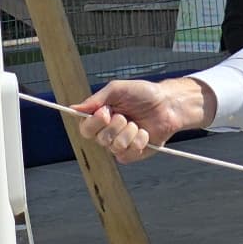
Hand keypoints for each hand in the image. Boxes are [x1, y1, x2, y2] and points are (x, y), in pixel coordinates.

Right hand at [72, 78, 210, 160]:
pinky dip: (139, 140)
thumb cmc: (143, 94)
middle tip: (126, 115)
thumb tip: (74, 108)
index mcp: (100, 117)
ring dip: (130, 131)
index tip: (105, 113)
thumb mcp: (118, 89)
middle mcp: (107, 133)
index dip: (93, 123)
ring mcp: (119, 145)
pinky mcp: (132, 154)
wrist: (168, 104)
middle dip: (116, 125)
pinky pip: (128, 153)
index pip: (85, 128)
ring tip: (137, 123)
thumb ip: (96, 99)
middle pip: (99, 138)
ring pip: (115, 145)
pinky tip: (145, 132)